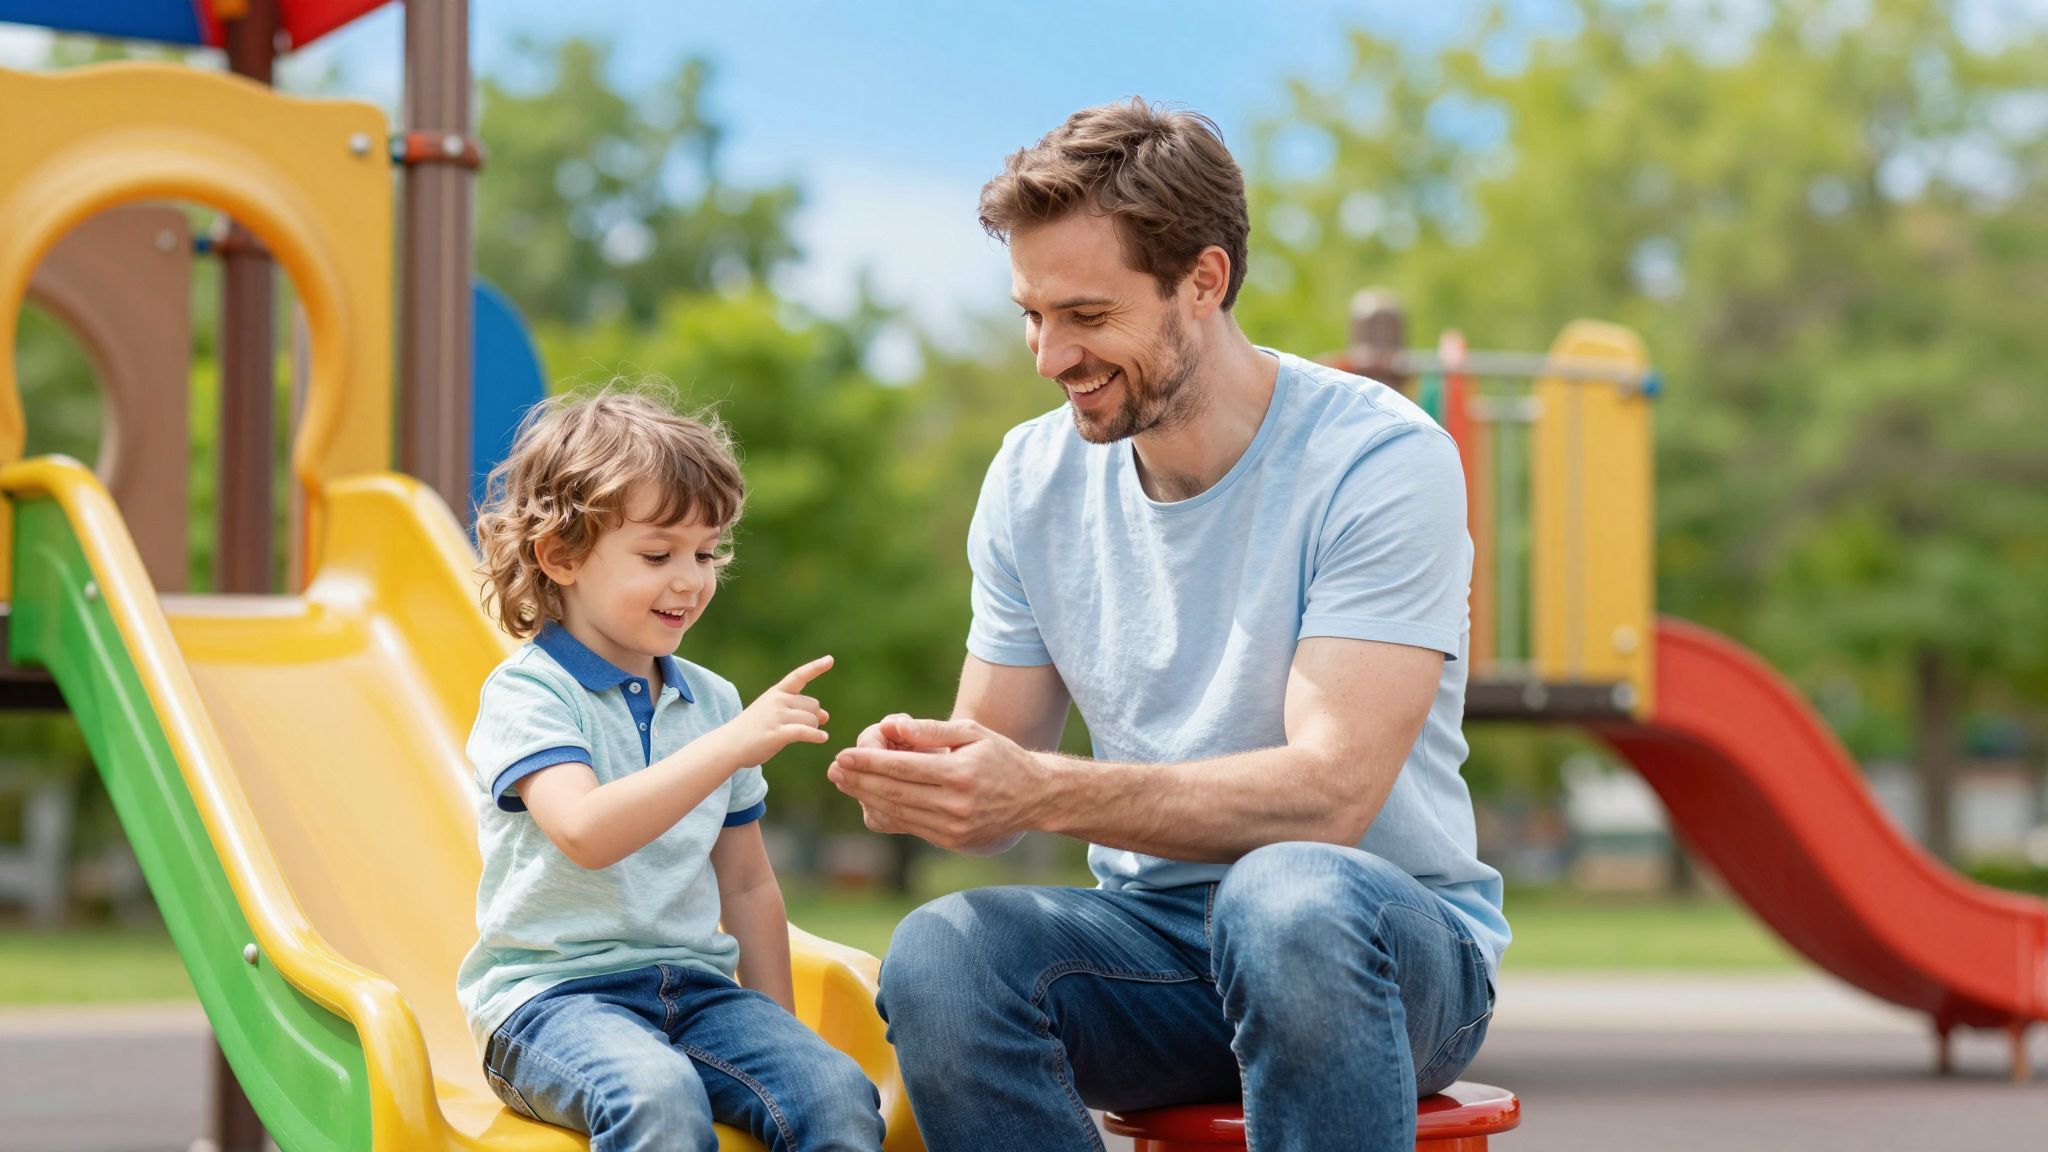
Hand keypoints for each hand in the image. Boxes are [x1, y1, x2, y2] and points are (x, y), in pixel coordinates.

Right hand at [721, 656, 832, 765]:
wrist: (729, 744)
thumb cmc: (753, 729)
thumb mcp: (775, 714)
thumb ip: (799, 711)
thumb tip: (826, 715)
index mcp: (776, 692)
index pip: (798, 676)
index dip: (815, 667)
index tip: (830, 659)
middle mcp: (777, 700)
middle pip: (813, 705)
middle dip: (813, 717)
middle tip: (799, 728)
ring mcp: (777, 716)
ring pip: (812, 719)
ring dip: (811, 729)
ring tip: (794, 736)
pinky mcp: (777, 733)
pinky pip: (805, 731)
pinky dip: (816, 735)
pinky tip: (823, 738)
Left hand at [828, 715, 1042, 852]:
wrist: (1035, 797)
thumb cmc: (1000, 756)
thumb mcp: (971, 732)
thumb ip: (930, 730)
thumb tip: (891, 726)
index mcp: (960, 773)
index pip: (903, 768)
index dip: (868, 762)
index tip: (843, 754)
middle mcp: (955, 804)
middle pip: (894, 792)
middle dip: (859, 780)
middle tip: (834, 769)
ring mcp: (953, 827)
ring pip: (898, 812)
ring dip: (865, 798)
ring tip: (844, 783)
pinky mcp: (951, 840)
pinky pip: (910, 826)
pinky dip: (885, 813)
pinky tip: (869, 800)